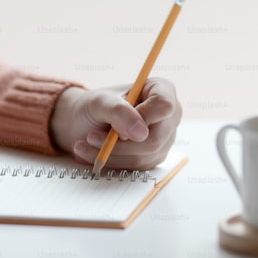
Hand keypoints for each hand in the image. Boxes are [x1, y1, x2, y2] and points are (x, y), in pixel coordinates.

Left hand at [50, 78, 181, 170]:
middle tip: (91, 137)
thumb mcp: (100, 102)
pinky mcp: (155, 156)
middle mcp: (169, 115)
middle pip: (155, 139)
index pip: (164, 106)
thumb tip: (141, 133)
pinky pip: (137, 167)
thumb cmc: (96, 105)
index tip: (116, 125)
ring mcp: (165, 138)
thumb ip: (119, 112)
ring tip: (88, 143)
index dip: (142, 118)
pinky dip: (113, 162)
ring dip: (111, 154)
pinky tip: (96, 153)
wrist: (88, 122)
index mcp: (162, 90)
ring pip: (144, 157)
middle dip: (119, 143)